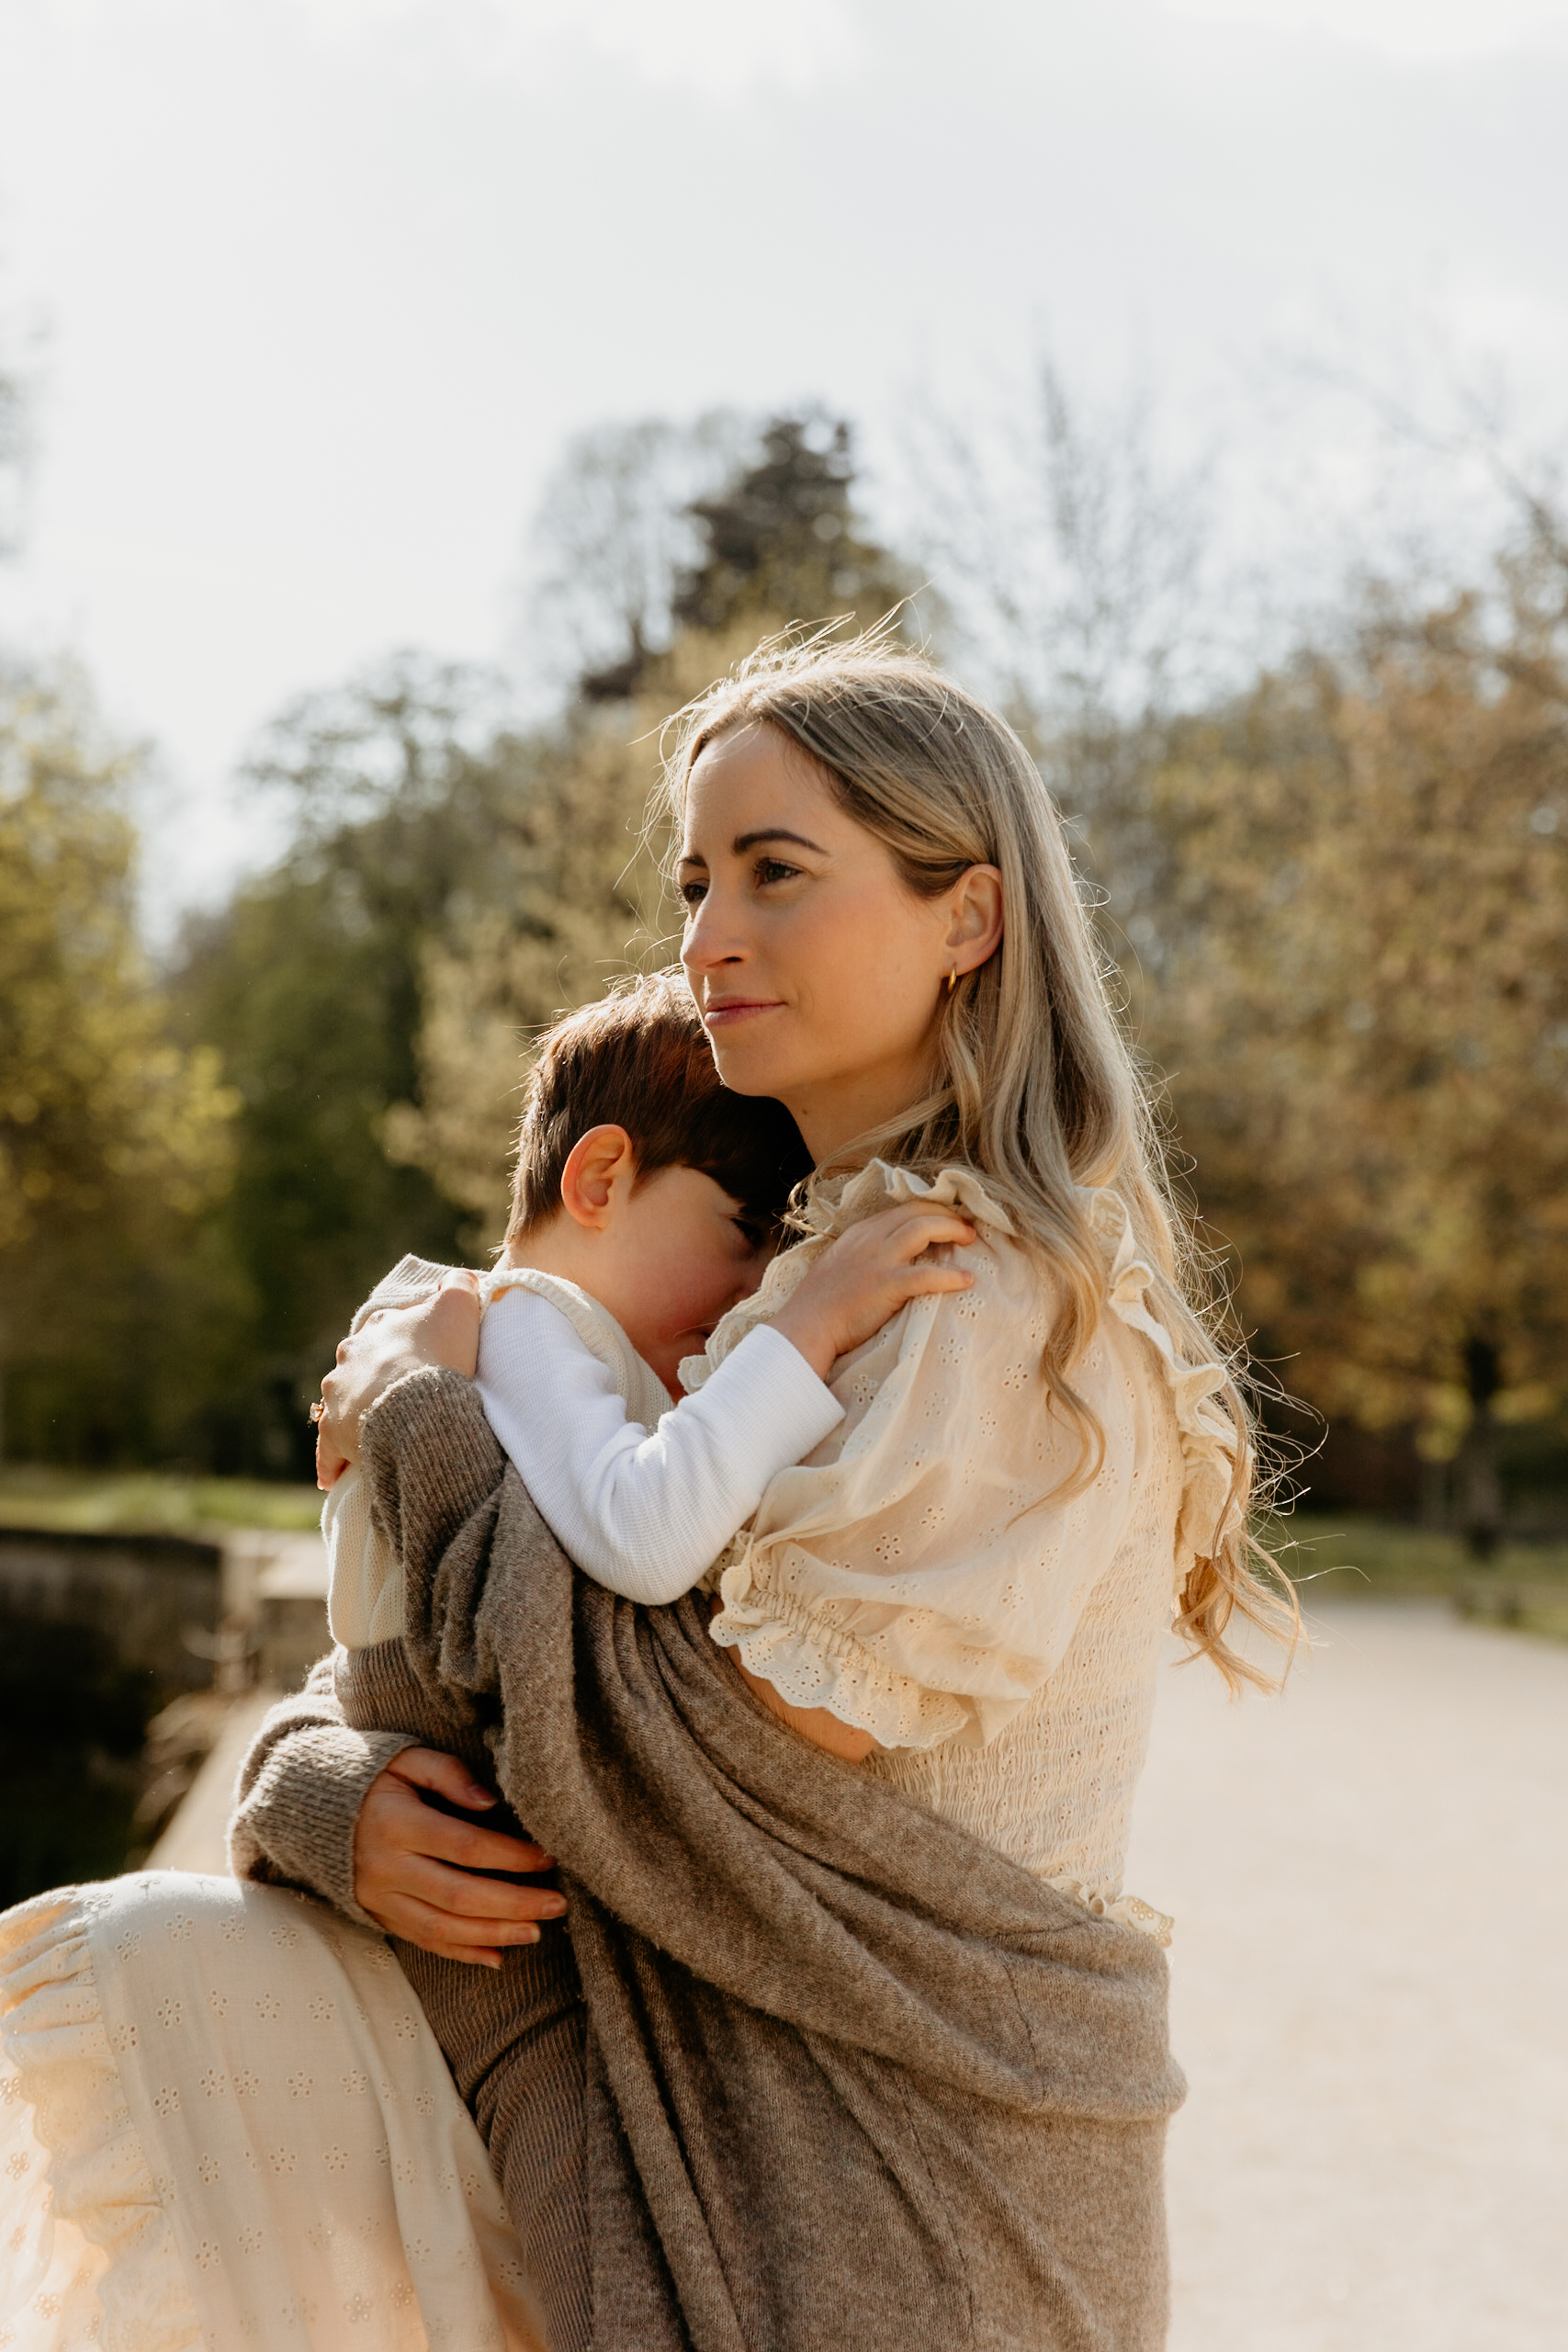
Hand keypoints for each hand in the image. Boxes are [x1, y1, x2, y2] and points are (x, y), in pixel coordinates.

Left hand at [315, 1271, 481, 1487]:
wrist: (417, 1402)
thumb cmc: (440, 1355)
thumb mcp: (459, 1307)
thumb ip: (460, 1286)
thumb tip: (458, 1277)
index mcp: (378, 1328)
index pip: (388, 1329)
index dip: (407, 1342)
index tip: (422, 1356)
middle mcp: (350, 1357)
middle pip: (362, 1365)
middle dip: (376, 1377)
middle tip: (402, 1395)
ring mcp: (338, 1394)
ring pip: (343, 1403)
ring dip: (357, 1414)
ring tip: (377, 1432)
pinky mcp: (333, 1430)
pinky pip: (328, 1449)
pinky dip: (332, 1461)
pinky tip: (335, 1476)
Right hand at [352, 1747, 565, 1968]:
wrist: (310, 1808)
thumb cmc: (376, 1778)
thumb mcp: (408, 1758)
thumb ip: (449, 1774)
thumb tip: (490, 1802)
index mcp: (396, 1821)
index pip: (465, 1845)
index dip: (510, 1855)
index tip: (547, 1857)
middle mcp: (386, 1866)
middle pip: (459, 1895)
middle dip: (514, 1903)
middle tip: (557, 1904)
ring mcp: (380, 1897)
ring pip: (442, 1927)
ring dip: (494, 1934)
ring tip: (536, 1932)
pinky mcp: (378, 1916)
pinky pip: (423, 1941)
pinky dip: (462, 1953)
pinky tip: (497, 1957)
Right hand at [771, 1201, 975, 1380]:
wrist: (806, 1326)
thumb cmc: (820, 1303)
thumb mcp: (840, 1264)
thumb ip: (864, 1253)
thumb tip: (890, 1256)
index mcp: (860, 1232)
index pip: (902, 1209)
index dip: (930, 1210)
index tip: (947, 1219)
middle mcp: (871, 1238)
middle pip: (917, 1211)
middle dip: (947, 1214)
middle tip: (967, 1227)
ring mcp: (878, 1260)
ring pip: (923, 1228)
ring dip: (952, 1230)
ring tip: (970, 1240)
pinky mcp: (887, 1285)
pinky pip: (927, 1276)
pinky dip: (950, 1276)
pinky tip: (966, 1280)